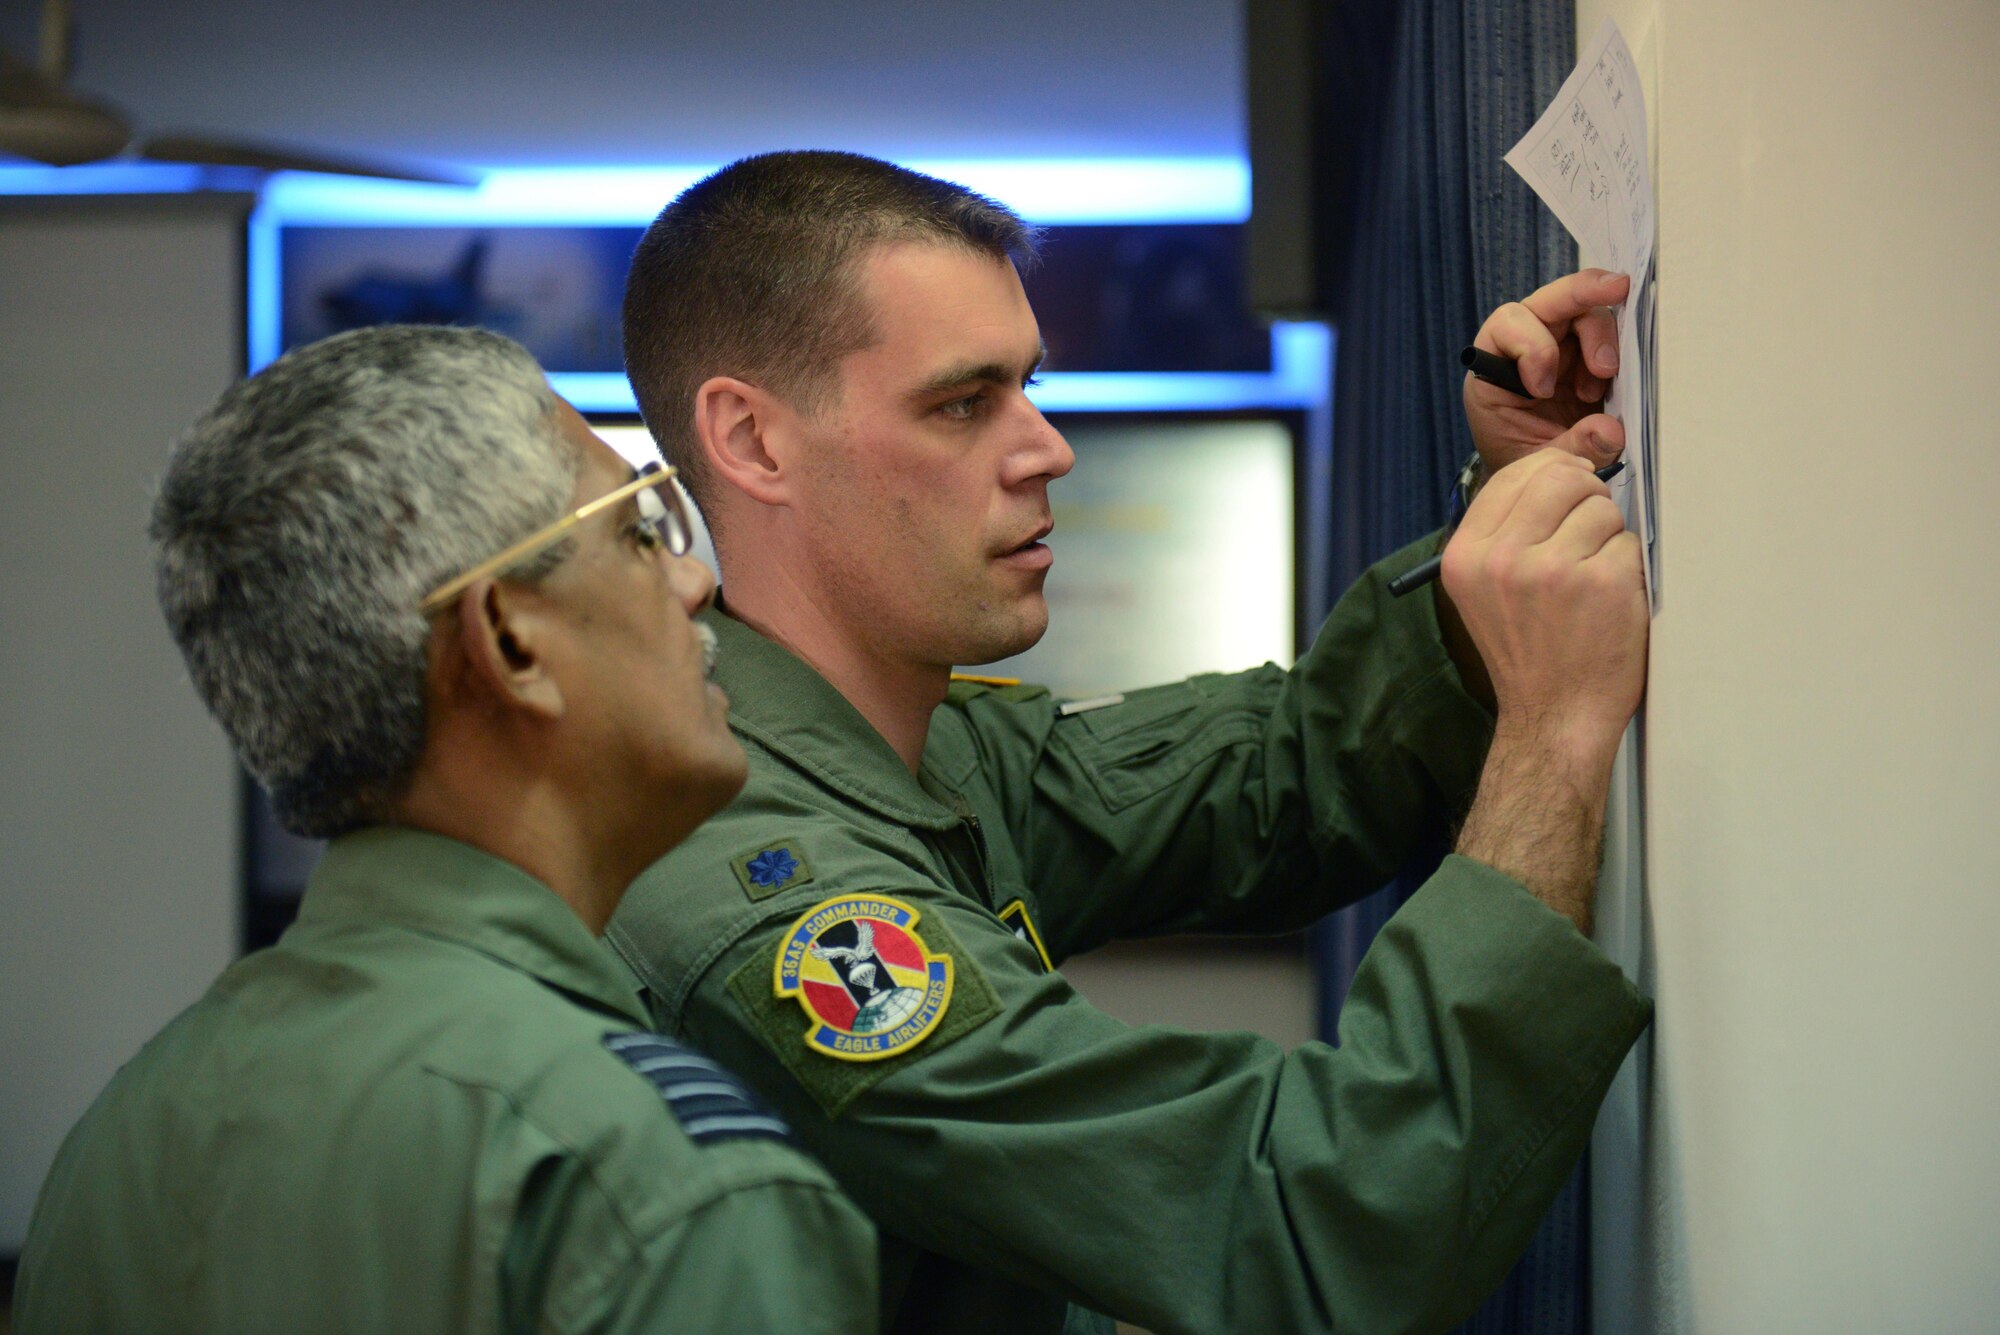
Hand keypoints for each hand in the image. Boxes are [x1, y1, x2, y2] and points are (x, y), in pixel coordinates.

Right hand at [1441, 448, 1645, 754]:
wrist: (1554, 715)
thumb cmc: (1529, 649)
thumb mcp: (1489, 584)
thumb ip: (1512, 524)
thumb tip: (1570, 458)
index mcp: (1465, 555)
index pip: (1515, 473)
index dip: (1552, 476)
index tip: (1565, 500)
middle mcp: (1501, 559)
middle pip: (1562, 478)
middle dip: (1585, 499)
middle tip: (1583, 541)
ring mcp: (1553, 570)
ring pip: (1602, 507)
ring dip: (1608, 537)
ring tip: (1590, 580)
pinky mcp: (1603, 583)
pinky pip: (1630, 541)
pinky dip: (1628, 568)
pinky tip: (1609, 601)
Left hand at [1464, 269, 1629, 474]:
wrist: (1539, 475)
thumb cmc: (1525, 463)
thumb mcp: (1541, 463)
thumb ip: (1573, 447)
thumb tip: (1612, 430)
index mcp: (1493, 373)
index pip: (1505, 326)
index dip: (1532, 347)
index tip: (1544, 389)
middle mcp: (1524, 349)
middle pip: (1548, 301)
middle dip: (1582, 292)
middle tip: (1618, 288)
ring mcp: (1560, 347)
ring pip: (1585, 311)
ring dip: (1603, 337)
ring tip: (1605, 378)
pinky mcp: (1589, 354)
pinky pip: (1611, 331)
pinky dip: (1623, 345)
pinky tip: (1617, 378)